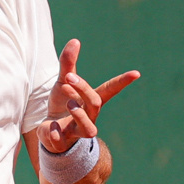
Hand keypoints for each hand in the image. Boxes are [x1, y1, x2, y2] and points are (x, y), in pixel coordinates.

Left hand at [39, 39, 137, 154]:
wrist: (47, 131)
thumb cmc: (60, 105)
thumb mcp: (63, 83)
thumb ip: (68, 64)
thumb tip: (75, 40)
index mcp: (90, 101)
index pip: (109, 90)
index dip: (122, 82)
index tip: (136, 73)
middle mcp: (88, 116)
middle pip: (95, 103)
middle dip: (83, 89)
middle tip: (68, 78)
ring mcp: (76, 131)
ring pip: (89, 129)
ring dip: (79, 115)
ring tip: (68, 104)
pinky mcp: (63, 143)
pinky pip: (62, 141)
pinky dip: (56, 134)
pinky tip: (51, 127)